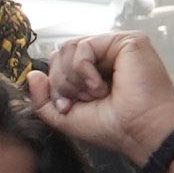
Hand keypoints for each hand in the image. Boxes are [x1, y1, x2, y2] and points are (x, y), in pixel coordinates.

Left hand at [22, 30, 173, 159]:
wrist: (141, 131)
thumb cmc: (113, 127)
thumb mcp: (65, 116)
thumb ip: (43, 98)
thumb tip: (32, 74)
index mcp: (94, 71)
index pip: (59, 64)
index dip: (55, 85)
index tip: (68, 106)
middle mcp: (106, 57)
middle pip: (60, 54)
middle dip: (61, 82)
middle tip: (80, 100)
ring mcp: (117, 47)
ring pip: (68, 48)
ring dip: (72, 78)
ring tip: (94, 94)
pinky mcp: (128, 41)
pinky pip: (84, 46)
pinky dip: (83, 70)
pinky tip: (100, 86)